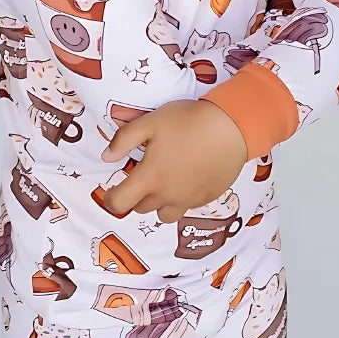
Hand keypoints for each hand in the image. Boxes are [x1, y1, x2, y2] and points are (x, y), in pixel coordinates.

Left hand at [100, 99, 247, 222]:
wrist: (232, 128)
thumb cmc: (189, 122)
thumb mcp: (150, 122)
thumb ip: (124, 140)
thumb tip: (107, 157)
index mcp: (150, 178)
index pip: (119, 203)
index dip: (110, 199)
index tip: (113, 190)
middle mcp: (167, 195)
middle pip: (141, 209)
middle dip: (136, 196)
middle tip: (142, 176)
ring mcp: (188, 200)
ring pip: (164, 215)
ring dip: (158, 203)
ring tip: (164, 184)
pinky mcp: (206, 199)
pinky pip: (187, 207)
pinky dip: (180, 199)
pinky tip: (186, 179)